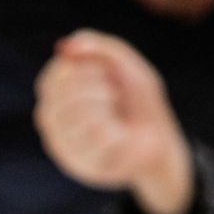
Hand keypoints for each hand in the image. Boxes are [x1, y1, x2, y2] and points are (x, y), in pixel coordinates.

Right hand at [34, 30, 193, 213]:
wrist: (161, 141)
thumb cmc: (137, 103)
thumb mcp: (124, 64)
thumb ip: (97, 46)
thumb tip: (64, 46)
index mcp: (55, 98)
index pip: (52, 79)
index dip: (84, 69)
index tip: (105, 75)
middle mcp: (53, 126)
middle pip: (64, 95)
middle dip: (98, 86)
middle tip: (114, 95)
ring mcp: (66, 148)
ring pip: (80, 115)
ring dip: (107, 107)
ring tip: (116, 116)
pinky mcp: (85, 166)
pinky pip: (100, 136)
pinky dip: (119, 130)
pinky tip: (122, 137)